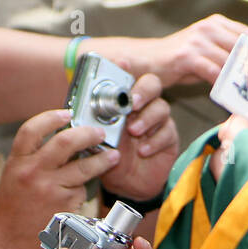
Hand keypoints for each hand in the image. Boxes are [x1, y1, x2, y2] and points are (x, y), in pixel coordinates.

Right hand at [0, 108, 120, 248]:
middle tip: (99, 134)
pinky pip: (82, 190)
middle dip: (88, 134)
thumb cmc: (14, 211)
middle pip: (66, 141)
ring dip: (102, 159)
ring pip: (84, 167)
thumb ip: (34, 158)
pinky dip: (84, 189)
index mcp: (17, 162)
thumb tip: (64, 138)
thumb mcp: (15, 177)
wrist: (10, 247)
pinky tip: (82, 193)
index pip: (33, 129)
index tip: (68, 113)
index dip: (52, 117)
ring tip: (111, 157)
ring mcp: (50, 189)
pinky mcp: (65, 206)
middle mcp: (33, 173)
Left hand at [99, 73, 178, 201]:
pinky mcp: (169, 137)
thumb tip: (78, 113)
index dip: (125, 67)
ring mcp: (157, 121)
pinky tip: (144, 150)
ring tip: (134, 131)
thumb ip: (92, 125)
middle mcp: (142, 107)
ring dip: (147, 118)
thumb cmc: (111, 159)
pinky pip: (168, 132)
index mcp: (123, 103)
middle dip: (143, 90)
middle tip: (133, 102)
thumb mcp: (97, 141)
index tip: (122, 62)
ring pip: (161, 107)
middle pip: (152, 84)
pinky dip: (155, 140)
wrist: (126, 186)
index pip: (127, 78)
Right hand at [102, 14, 247, 87]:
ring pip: (231, 62)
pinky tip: (230, 100)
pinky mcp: (187, 55)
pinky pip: (214, 73)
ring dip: (244, 81)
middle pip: (245, 47)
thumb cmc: (177, 62)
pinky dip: (225, 88)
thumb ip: (227, 57)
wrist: (144, 61)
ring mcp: (198, 40)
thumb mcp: (206, 53)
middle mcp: (209, 27)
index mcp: (217, 23)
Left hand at [213, 103, 247, 248]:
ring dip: (235, 172)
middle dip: (236, 147)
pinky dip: (239, 199)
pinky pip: (228, 209)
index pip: (230, 131)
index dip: (245, 122)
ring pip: (220, 184)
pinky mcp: (243, 237)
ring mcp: (239, 219)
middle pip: (220, 157)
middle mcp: (240, 191)